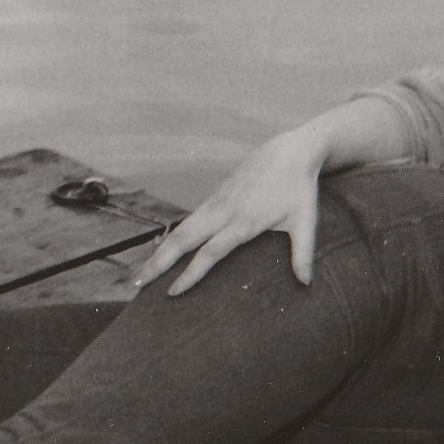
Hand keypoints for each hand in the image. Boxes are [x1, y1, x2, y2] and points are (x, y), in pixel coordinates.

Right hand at [134, 133, 323, 295]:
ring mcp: (216, 202)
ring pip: (180, 229)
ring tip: (140, 274)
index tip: (173, 292)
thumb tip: (306, 284)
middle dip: (158, 262)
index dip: (191, 273)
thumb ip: (303, 254)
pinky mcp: (215, 197)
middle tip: (136, 284)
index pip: (211, 252)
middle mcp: (224, 211)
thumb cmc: (300, 189)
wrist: (290, 152)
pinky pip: (188, 221)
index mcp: (245, 220)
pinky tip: (161, 253)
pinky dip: (171, 238)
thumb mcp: (306, 222)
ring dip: (159, 252)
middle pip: (183, 239)